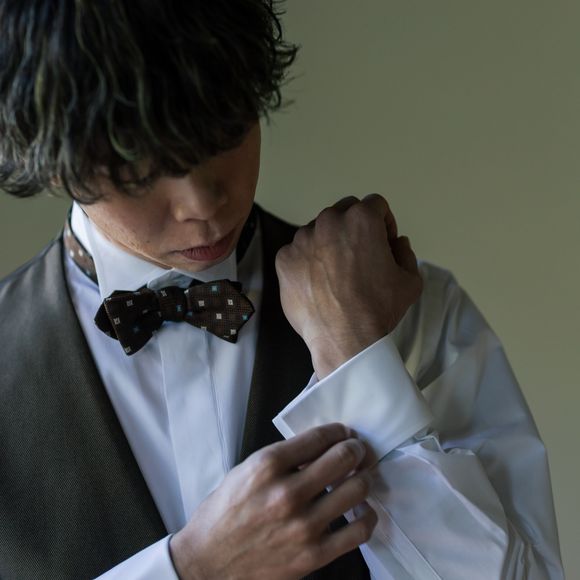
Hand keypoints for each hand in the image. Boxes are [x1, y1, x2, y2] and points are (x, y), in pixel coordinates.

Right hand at [170, 423, 376, 579]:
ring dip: (363, 478)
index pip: (319, 437)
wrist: (207, 561)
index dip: (339, 431)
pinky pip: (358, 531)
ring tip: (359, 477)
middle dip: (356, 449)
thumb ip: (284, 457)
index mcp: (268, 465)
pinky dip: (367, 516)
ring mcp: (303, 526)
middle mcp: (287, 492)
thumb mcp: (247, 470)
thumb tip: (321, 446)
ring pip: (356, 489)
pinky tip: (361, 510)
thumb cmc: (225, 511)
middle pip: (343, 457)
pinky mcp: (313, 555)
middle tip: (357, 451)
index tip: (344, 432)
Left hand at [275, 194, 421, 378]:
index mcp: (362, 219)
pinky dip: (307, 261)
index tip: (382, 243)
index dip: (383, 224)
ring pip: (318, 230)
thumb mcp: (410, 280)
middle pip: (344, 212)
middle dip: (354, 228)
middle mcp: (329, 221)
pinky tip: (318, 284)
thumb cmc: (378, 309)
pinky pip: (298, 251)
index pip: (375, 205)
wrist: (344, 340)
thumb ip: (405, 252)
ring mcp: (302, 239)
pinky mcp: (284, 258)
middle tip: (360, 256)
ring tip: (337, 274)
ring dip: (329, 243)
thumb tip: (396, 242)